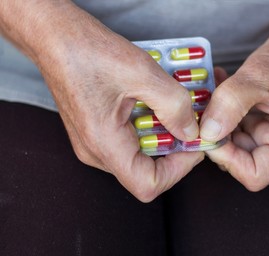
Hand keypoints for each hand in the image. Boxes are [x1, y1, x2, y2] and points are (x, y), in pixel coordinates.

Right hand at [36, 5, 201, 201]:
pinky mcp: (97, 132)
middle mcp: (96, 152)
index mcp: (103, 144)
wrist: (54, 38)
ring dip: (164, 138)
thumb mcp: (142, 73)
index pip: (147, 185)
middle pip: (146, 172)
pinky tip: (158, 106)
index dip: (178, 170)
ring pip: (140, 157)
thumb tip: (192, 132)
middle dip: (175, 151)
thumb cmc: (88, 51)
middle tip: (191, 124)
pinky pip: (130, 142)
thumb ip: (173, 105)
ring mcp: (94, 144)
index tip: (194, 144)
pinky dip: (150, 129)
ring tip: (178, 111)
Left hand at [201, 22, 268, 190]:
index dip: (228, 160)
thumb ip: (231, 104)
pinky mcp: (260, 130)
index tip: (208, 135)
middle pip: (240, 161)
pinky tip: (218, 89)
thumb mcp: (258, 75)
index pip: (255, 174)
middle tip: (202, 110)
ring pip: (232, 146)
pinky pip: (233, 132)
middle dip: (217, 137)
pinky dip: (221, 114)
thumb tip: (206, 134)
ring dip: (216, 122)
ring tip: (211, 92)